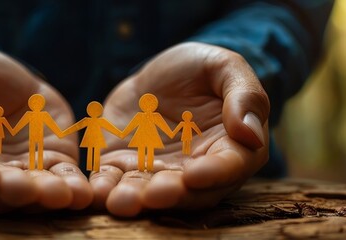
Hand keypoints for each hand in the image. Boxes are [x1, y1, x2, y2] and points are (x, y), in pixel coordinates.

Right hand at [0, 46, 91, 213]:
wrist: (5, 73)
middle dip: (12, 193)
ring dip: (45, 198)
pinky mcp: (50, 166)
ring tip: (62, 194)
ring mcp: (17, 173)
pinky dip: (72, 191)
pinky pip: (61, 182)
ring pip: (29, 195)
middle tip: (27, 190)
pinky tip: (82, 194)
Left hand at [92, 42, 269, 215]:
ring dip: (135, 200)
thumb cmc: (200, 70)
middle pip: (188, 193)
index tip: (195, 174)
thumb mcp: (224, 68)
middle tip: (153, 195)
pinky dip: (104, 190)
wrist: (156, 75)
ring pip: (149, 194)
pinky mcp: (123, 169)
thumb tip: (251, 133)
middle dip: (169, 196)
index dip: (214, 174)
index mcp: (233, 148)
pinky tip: (94, 192)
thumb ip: (244, 95)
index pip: (229, 167)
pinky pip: (114, 184)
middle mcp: (198, 171)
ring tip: (120, 201)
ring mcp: (159, 175)